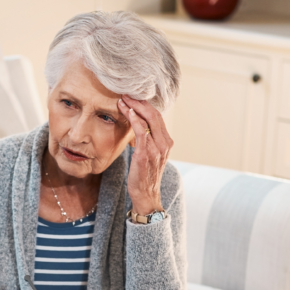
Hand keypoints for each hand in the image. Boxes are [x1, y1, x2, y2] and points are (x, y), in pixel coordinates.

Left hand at [120, 96, 173, 215]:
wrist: (146, 195)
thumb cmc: (145, 175)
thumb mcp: (150, 154)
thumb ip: (148, 140)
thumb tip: (137, 125)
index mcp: (167, 142)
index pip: (158, 117)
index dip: (145, 105)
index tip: (133, 97)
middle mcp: (164, 143)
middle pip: (154, 115)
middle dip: (139, 102)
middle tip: (126, 94)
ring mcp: (156, 149)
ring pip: (148, 120)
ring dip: (134, 107)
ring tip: (123, 100)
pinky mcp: (145, 154)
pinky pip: (141, 131)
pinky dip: (135, 119)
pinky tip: (127, 112)